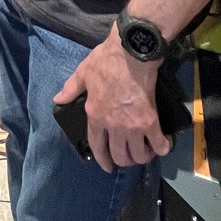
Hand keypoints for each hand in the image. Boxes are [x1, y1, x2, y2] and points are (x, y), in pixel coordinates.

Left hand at [54, 29, 170, 172]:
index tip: (107, 167)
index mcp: (95, 116)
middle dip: (124, 161)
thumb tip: (58, 100)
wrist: (132, 53)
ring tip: (146, 151)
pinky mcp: (150, 122)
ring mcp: (132, 126)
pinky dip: (162, 148)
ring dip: (142, 156)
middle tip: (129, 157)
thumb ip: (71, 89)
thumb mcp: (83, 72)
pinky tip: (163, 145)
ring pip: (138, 155)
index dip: (102, 160)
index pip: (97, 146)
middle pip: (120, 156)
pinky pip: (158, 145)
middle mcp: (113, 126)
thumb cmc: (107, 61)